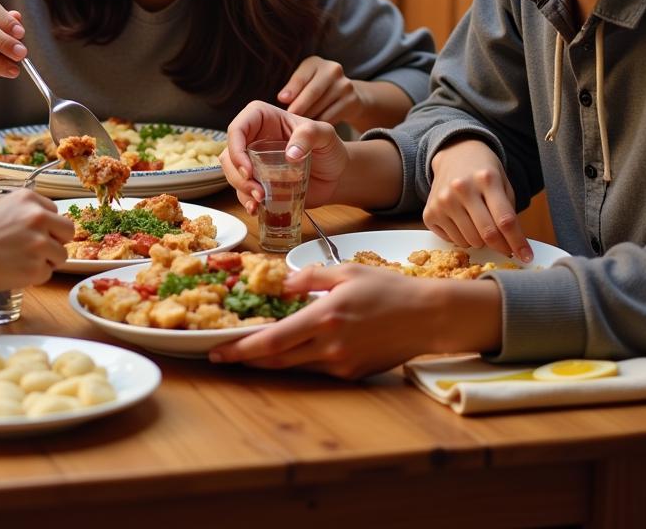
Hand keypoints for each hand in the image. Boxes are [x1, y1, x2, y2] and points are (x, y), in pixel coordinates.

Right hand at [0, 189, 73, 289]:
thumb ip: (24, 213)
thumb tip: (44, 225)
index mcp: (29, 199)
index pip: (56, 212)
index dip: (47, 225)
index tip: (35, 233)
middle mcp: (38, 218)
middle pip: (68, 231)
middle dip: (57, 241)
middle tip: (39, 250)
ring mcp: (38, 243)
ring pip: (61, 255)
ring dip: (46, 261)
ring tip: (22, 261)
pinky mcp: (35, 268)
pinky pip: (47, 274)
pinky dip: (34, 276)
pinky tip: (15, 271)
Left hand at [209, 264, 450, 377]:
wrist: (427, 317)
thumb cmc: (387, 289)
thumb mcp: (345, 271)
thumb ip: (308, 277)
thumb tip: (278, 281)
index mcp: (325, 317)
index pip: (273, 340)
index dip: (242, 349)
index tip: (218, 350)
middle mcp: (330, 346)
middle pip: (276, 361)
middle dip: (245, 360)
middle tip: (219, 355)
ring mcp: (341, 365)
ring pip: (293, 368)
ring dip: (267, 362)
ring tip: (243, 352)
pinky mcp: (351, 374)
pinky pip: (314, 369)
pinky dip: (294, 361)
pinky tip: (284, 350)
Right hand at [221, 101, 347, 215]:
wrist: (337, 176)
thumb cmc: (329, 148)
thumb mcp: (325, 135)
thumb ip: (309, 135)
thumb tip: (290, 153)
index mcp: (263, 118)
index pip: (237, 128)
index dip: (236, 149)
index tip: (249, 170)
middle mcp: (253, 137)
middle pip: (229, 154)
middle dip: (238, 175)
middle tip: (258, 190)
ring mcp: (254, 160)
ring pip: (231, 173)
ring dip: (241, 189)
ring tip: (260, 200)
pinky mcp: (258, 180)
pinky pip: (242, 190)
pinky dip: (246, 200)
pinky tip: (256, 208)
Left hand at [277, 56, 363, 124]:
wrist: (346, 95)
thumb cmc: (315, 88)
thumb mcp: (304, 82)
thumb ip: (294, 88)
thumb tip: (283, 98)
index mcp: (315, 63)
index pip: (302, 76)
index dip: (292, 89)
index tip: (281, 99)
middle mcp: (333, 70)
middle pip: (313, 92)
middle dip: (299, 106)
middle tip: (289, 117)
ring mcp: (345, 86)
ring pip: (321, 107)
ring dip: (308, 118)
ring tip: (298, 125)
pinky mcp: (352, 101)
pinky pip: (331, 117)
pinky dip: (319, 124)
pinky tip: (312, 128)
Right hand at [426, 139, 530, 261]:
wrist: (454, 155)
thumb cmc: (483, 173)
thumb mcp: (502, 184)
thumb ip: (508, 212)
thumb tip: (512, 246)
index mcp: (486, 179)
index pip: (505, 219)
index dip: (518, 242)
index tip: (527, 257)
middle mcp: (461, 188)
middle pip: (488, 233)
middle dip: (502, 246)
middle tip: (506, 248)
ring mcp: (442, 200)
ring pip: (470, 241)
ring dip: (480, 241)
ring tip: (479, 225)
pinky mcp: (429, 212)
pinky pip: (453, 240)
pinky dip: (462, 238)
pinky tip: (463, 222)